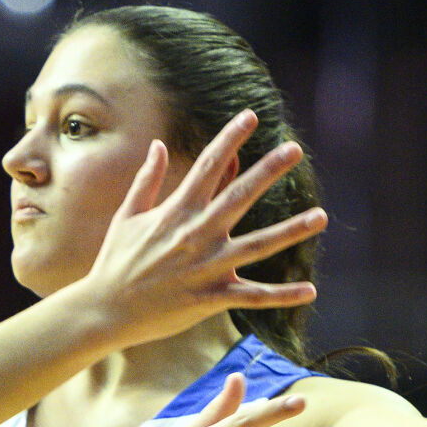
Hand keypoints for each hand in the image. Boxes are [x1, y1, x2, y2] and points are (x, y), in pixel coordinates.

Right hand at [81, 109, 325, 344]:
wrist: (105, 310)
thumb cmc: (115, 262)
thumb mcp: (128, 216)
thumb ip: (147, 180)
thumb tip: (158, 144)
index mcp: (176, 212)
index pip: (208, 166)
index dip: (230, 138)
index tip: (251, 116)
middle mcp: (197, 235)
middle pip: (240, 196)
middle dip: (269, 170)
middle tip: (295, 149)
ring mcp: (207, 267)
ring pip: (259, 245)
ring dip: (292, 230)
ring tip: (321, 216)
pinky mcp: (211, 297)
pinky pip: (254, 296)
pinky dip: (282, 295)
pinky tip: (311, 291)